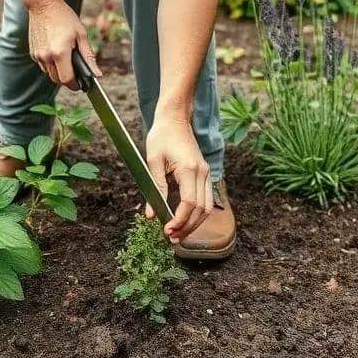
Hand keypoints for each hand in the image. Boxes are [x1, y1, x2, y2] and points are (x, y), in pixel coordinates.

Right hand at [27, 0, 100, 89]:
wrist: (43, 5)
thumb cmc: (64, 17)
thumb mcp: (81, 35)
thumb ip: (89, 57)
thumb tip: (98, 75)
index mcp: (59, 53)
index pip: (67, 80)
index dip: (75, 85)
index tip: (81, 85)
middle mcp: (46, 57)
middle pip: (57, 80)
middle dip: (67, 79)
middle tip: (76, 70)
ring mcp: (38, 55)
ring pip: (50, 74)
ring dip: (59, 71)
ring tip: (66, 56)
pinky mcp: (33, 53)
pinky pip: (44, 66)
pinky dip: (51, 64)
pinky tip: (56, 51)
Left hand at [145, 116, 213, 243]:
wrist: (175, 118)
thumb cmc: (161, 136)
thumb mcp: (153, 162)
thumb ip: (155, 189)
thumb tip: (150, 215)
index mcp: (189, 168)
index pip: (189, 203)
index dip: (179, 221)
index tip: (167, 231)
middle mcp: (202, 172)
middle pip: (201, 209)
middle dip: (187, 227)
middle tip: (171, 239)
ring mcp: (206, 173)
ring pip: (207, 207)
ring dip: (194, 223)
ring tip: (178, 234)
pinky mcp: (205, 173)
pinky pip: (206, 199)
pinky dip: (197, 213)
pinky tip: (185, 221)